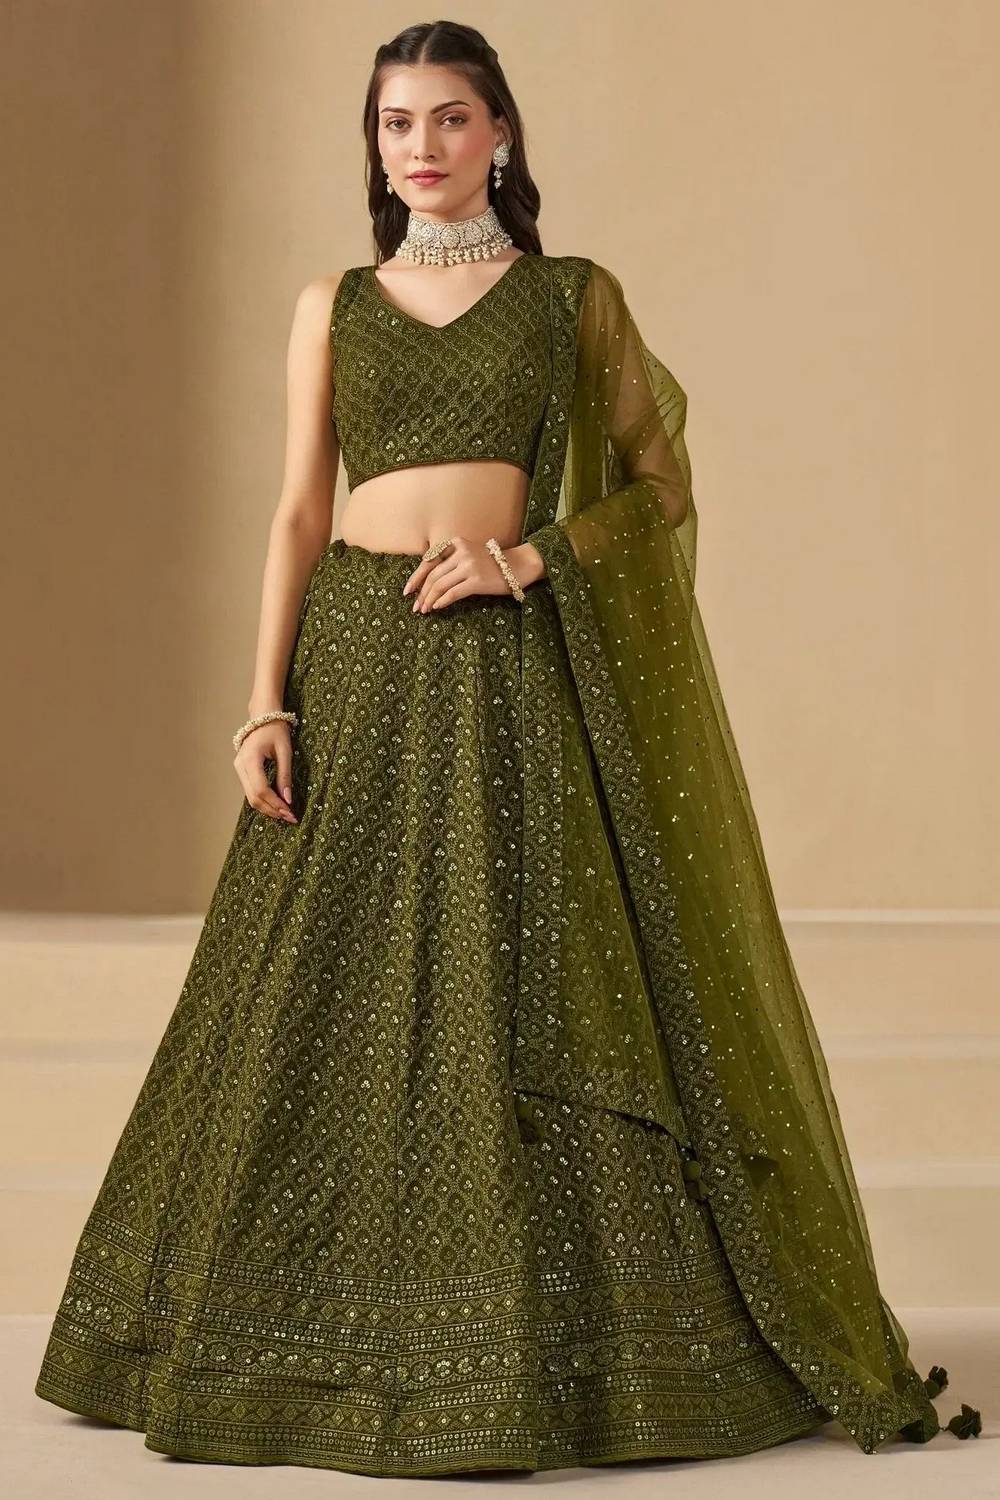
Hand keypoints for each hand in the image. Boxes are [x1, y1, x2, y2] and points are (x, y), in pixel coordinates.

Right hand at [233, 720, 297, 823]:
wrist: (263, 717)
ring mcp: (238, 768)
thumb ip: (285, 775)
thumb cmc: (276, 730)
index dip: (275, 804)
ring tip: (284, 814)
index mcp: (250, 759)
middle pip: (253, 797)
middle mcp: (240, 766)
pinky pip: (250, 790)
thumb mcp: (285, 751)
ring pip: (250, 797)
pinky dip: (262, 800)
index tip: (290, 813)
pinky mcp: (241, 770)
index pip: (261, 790)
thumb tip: (288, 799)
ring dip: (267, 808)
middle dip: (272, 810)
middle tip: (290, 818)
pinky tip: (275, 804)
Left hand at [402, 537, 543, 612]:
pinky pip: (453, 593)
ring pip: (440, 585)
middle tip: (415, 606)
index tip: (407, 591)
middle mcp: (461, 552)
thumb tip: (426, 582)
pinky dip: (442, 601)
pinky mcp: (476, 581)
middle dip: (421, 593)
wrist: (517, 566)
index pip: (429, 561)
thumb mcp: (469, 554)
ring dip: (429, 600)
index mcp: (456, 543)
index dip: (416, 577)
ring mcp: (469, 566)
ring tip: (424, 610)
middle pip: (433, 576)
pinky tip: (437, 608)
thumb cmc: (491, 564)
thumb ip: (450, 562)